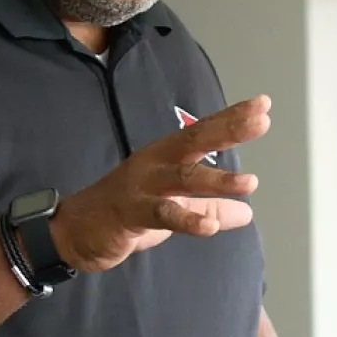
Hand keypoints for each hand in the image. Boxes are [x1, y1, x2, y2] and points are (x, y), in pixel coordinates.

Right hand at [53, 96, 271, 272]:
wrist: (74, 230)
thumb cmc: (126, 213)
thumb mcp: (174, 209)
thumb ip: (209, 209)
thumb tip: (246, 213)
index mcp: (166, 157)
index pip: (203, 132)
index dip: (232, 118)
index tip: (262, 105)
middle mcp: (156, 163)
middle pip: (195, 141)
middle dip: (228, 129)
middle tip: (259, 121)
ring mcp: (142, 186)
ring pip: (183, 178)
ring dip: (217, 180)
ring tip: (249, 182)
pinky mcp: (130, 212)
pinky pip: (162, 214)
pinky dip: (186, 219)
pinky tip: (209, 227)